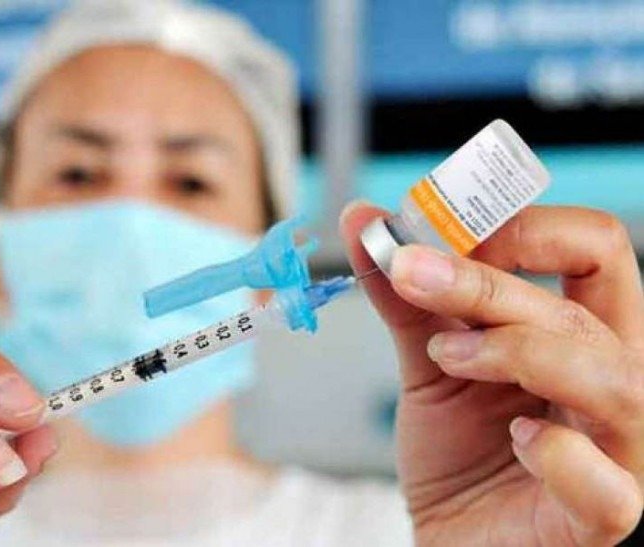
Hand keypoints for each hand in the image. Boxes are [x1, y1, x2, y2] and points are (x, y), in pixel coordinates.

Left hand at [341, 203, 643, 545]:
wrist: (450, 534)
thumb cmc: (457, 452)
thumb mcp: (428, 362)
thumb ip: (406, 297)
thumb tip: (365, 219)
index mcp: (577, 335)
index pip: (595, 250)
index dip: (525, 227)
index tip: (442, 233)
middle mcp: (609, 383)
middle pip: (582, 309)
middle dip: (489, 282)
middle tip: (411, 272)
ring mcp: (615, 451)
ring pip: (609, 379)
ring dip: (514, 350)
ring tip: (444, 355)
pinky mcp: (599, 516)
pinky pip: (606, 485)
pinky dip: (557, 452)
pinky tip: (515, 436)